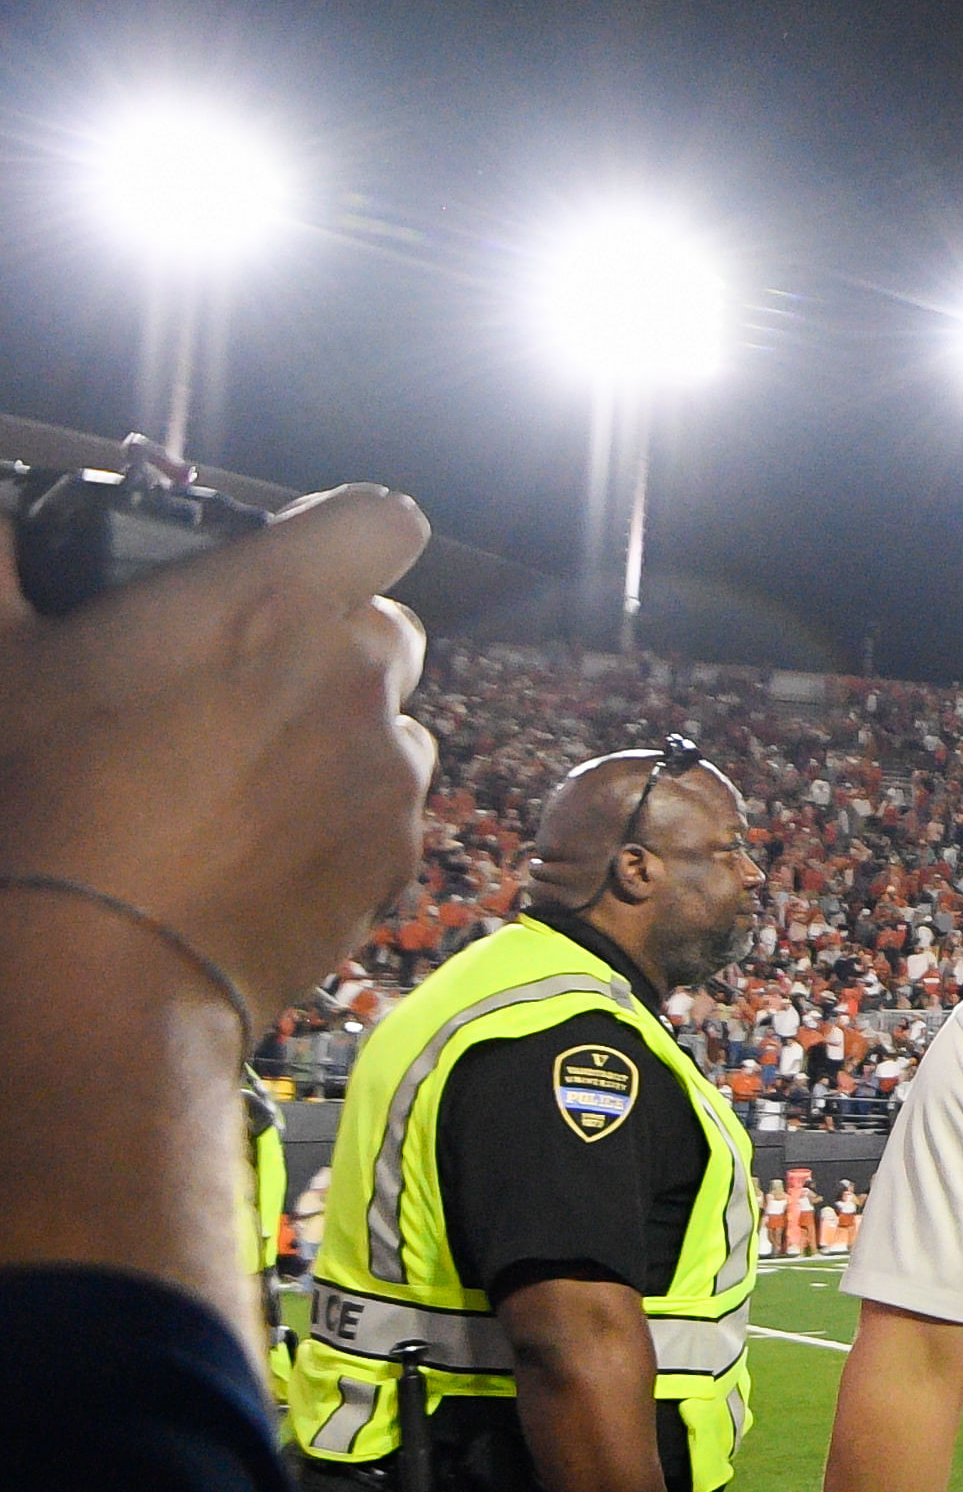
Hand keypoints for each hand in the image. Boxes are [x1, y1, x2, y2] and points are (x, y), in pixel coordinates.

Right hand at [0, 485, 433, 1026]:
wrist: (93, 971)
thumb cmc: (41, 803)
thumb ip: (1, 560)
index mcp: (274, 602)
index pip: (379, 520)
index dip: (342, 533)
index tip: (296, 556)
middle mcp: (356, 677)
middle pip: (385, 626)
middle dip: (328, 641)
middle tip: (238, 679)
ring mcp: (387, 772)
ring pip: (390, 723)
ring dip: (338, 732)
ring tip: (238, 775)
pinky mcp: (395, 857)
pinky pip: (386, 813)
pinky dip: (342, 819)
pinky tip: (257, 845)